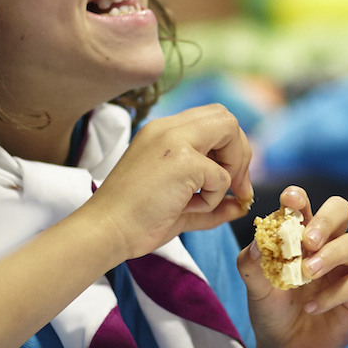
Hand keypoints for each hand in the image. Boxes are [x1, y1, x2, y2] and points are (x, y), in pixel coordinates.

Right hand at [83, 106, 254, 263]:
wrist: (105, 230)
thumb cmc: (136, 220)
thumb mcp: (180, 205)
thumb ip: (214, 203)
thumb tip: (241, 205)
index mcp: (163, 132)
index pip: (212, 119)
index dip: (230, 148)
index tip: (230, 182)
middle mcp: (168, 128)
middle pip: (226, 117)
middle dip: (240, 152)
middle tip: (236, 187)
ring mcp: (175, 140)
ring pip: (230, 131)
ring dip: (230, 170)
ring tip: (203, 200)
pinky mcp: (182, 160)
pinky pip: (221, 177)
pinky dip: (212, 200)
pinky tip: (183, 208)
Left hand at [239, 187, 347, 347]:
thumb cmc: (273, 309)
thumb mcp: (255, 287)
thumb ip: (251, 263)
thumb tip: (258, 241)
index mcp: (302, 234)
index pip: (305, 206)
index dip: (299, 198)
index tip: (289, 200)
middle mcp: (329, 244)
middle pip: (341, 211)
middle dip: (325, 220)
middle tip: (308, 240)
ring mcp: (347, 267)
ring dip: (330, 256)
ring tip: (307, 274)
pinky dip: (333, 294)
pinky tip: (312, 307)